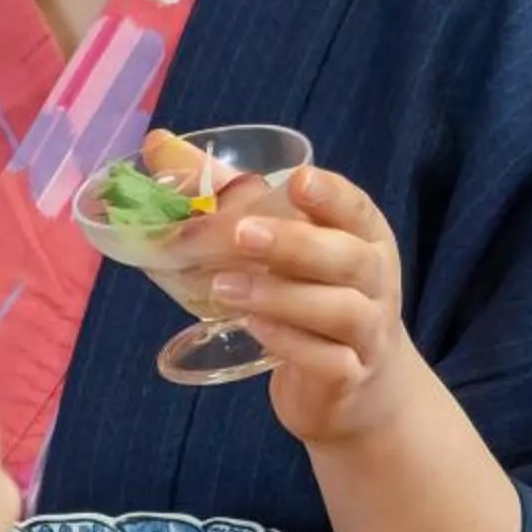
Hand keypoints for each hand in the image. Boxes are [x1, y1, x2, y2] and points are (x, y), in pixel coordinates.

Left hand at [166, 164, 420, 447]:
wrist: (358, 387)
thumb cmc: (312, 295)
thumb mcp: (282, 242)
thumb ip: (228, 194)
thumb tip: (157, 144)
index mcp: (363, 236)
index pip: (355, 209)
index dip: (330, 195)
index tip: (298, 180)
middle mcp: (374, 280)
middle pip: (347, 258)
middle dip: (294, 244)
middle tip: (241, 234)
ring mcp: (367, 331)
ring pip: (338, 310)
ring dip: (279, 297)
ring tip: (222, 287)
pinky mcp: (349, 375)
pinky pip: (327, 359)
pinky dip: (289, 343)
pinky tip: (250, 328)